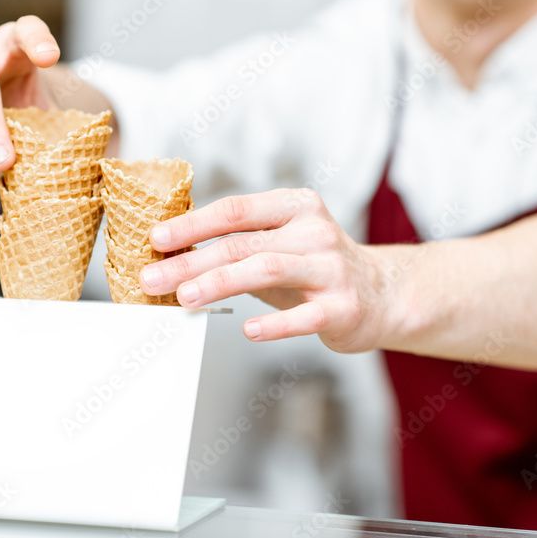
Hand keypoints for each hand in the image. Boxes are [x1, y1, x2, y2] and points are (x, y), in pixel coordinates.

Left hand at [140, 189, 390, 352]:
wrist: (383, 293)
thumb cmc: (315, 268)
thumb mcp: (280, 244)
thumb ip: (236, 245)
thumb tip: (171, 255)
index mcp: (294, 207)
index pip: (235, 211)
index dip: (192, 224)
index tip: (156, 239)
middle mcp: (314, 232)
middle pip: (241, 244)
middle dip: (191, 261)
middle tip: (154, 278)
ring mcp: (331, 268)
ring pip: (266, 270)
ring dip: (219, 284)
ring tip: (185, 298)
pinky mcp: (344, 306)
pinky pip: (303, 316)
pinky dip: (273, 324)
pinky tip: (248, 330)